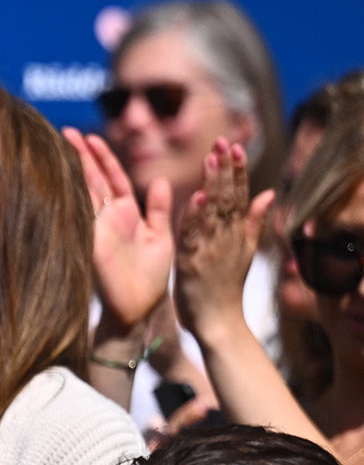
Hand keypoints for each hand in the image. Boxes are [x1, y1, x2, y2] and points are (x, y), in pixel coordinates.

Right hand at [67, 126, 173, 333]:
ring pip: (84, 189)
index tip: (91, 136)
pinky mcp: (91, 239)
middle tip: (67, 131)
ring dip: (75, 166)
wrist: (140, 309)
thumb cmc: (151, 279)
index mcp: (126, 213)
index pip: (113, 177)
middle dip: (82, 154)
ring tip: (65, 142)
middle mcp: (108, 217)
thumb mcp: (161, 237)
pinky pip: (82, 211)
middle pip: (93, 178)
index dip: (103, 157)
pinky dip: (74, 192)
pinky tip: (65, 174)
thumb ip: (160, 210)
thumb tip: (160, 182)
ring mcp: (96, 227)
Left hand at [174, 140, 272, 343]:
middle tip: (223, 141)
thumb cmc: (226, 287)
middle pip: (228, 197)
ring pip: (213, 211)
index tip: (234, 145)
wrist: (219, 323)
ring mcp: (211, 249)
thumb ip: (255, 222)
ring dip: (213, 184)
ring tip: (212, 158)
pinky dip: (196, 217)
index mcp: (236, 233)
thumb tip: (269, 192)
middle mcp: (227, 237)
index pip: (239, 195)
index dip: (237, 170)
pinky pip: (194, 236)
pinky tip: (197, 197)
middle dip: (226, 168)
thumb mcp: (245, 251)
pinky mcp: (193, 262)